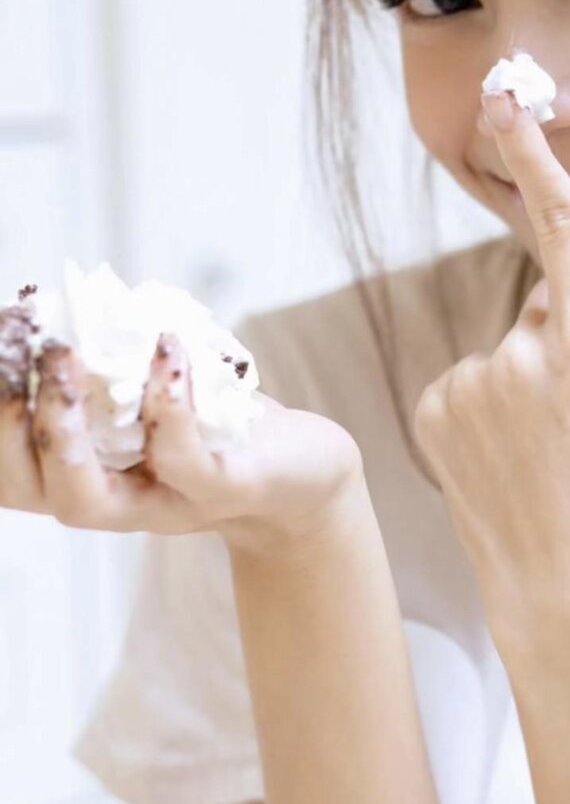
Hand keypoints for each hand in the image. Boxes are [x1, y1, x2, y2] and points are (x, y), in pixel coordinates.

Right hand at [0, 330, 362, 555]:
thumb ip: (106, 359)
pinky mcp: (225, 491)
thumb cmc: (217, 422)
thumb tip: (50, 299)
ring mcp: (166, 504)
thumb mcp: (151, 388)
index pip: (5, 465)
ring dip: (60, 427)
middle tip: (22, 350)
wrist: (306, 475)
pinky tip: (167, 347)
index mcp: (83, 472)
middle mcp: (113, 500)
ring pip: (84, 499)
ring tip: (64, 355)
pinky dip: (167, 402)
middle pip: (26, 488)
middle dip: (5, 421)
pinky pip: (184, 461)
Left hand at [412, 88, 569, 623]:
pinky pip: (466, 385)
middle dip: (567, 344)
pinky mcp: (433, 414)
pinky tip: (513, 460)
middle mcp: (518, 357)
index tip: (509, 99)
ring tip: (552, 452)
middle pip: (545, 310)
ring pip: (505, 352)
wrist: (559, 598)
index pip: (562, 230)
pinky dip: (486, 409)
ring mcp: (469, 386)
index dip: (536, 157)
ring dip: (526, 384)